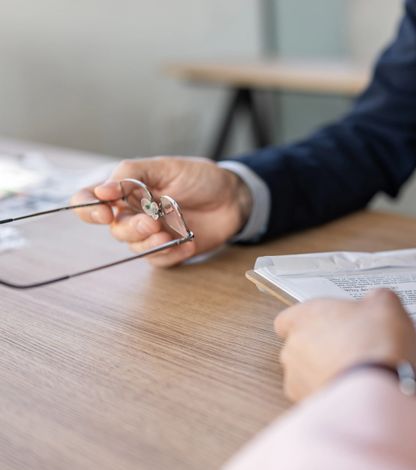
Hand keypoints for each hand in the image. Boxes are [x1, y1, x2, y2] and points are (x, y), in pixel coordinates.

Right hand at [70, 157, 251, 266]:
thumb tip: (102, 190)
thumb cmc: (198, 177)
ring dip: (149, 243)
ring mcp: (152, 234)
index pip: (90, 201)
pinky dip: (172, 254)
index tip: (105, 212)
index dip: (88, 210)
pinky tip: (187, 243)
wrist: (232, 195)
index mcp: (125, 191)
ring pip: (135, 248)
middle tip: (153, 221)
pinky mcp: (170, 249)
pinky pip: (160, 260)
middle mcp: (133, 214)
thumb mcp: (164, 167)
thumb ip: (131, 174)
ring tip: (169, 234)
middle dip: (131, 228)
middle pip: (116, 229)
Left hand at [274, 289, 415, 401]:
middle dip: (323, 348)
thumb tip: (376, 301)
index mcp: (305, 317)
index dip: (312, 322)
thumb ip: (376, 299)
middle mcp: (294, 347)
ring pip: (308, 374)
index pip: (289, 318)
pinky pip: (318, 395)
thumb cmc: (375, 344)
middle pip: (300, 346)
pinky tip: (357, 390)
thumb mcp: (387, 306)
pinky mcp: (308, 405)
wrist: (376, 391)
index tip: (333, 323)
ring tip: (357, 371)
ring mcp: (297, 380)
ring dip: (326, 372)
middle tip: (353, 346)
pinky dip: (333, 392)